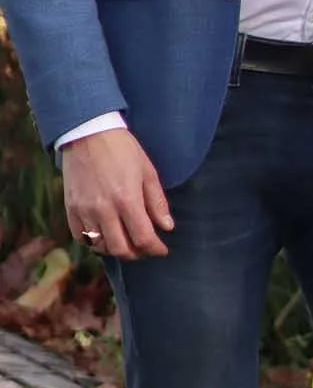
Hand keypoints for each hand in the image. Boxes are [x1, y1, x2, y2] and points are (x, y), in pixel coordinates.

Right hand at [62, 129, 173, 260]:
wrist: (88, 134)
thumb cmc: (123, 149)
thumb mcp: (147, 171)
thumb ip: (157, 202)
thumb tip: (167, 226)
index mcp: (127, 199)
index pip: (143, 238)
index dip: (155, 248)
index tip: (162, 249)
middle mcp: (104, 209)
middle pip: (121, 249)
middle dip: (137, 253)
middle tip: (145, 248)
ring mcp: (85, 211)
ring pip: (100, 246)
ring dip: (116, 249)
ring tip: (126, 241)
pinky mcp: (71, 209)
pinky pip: (81, 237)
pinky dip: (94, 242)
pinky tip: (105, 235)